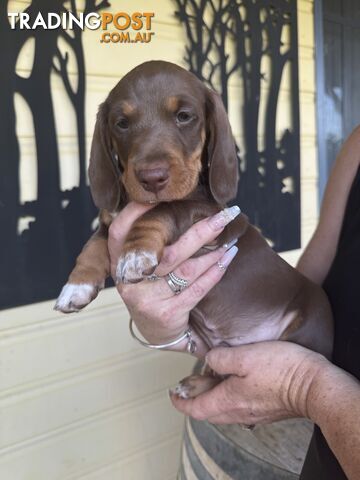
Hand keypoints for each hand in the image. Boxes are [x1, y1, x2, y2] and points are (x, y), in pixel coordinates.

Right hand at [108, 202, 238, 355]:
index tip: (159, 197)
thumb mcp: (140, 268)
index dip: (135, 212)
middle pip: (167, 250)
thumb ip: (147, 242)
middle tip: (225, 215)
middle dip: (201, 230)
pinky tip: (227, 258)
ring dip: (213, 251)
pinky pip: (197, 288)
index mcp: (120, 264)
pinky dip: (215, 271)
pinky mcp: (167, 314)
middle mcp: (130, 281)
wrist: (157, 333)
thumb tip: (169, 203)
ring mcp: (147, 299)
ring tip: (231, 238)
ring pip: (186, 268)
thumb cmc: (153, 292)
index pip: (120, 232)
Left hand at [170, 341, 329, 423]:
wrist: (314, 386)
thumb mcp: (244, 356)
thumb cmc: (280, 370)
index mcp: (228, 401)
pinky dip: (228, 398)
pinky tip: (234, 382)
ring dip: (211, 399)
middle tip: (190, 384)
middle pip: (208, 412)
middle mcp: (238, 412)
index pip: (195, 409)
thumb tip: (210, 361)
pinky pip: (238, 408)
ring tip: (210, 380)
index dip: (180, 402)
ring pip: (222, 411)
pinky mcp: (265, 411)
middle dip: (194, 400)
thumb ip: (221, 358)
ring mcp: (253, 413)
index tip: (173, 394)